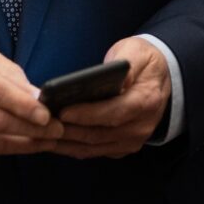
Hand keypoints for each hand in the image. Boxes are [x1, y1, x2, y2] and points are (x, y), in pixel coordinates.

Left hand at [50, 37, 170, 158]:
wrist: (162, 78)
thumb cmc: (142, 61)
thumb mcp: (136, 52)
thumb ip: (126, 63)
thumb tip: (112, 78)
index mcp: (146, 101)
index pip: (114, 112)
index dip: (87, 115)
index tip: (62, 112)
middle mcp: (141, 126)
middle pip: (100, 134)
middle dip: (69, 131)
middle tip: (42, 124)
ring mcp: (133, 140)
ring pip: (94, 147)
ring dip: (67, 143)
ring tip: (41, 135)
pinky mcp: (124, 147)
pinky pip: (95, 151)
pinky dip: (73, 148)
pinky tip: (54, 141)